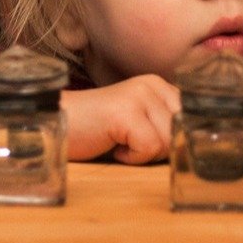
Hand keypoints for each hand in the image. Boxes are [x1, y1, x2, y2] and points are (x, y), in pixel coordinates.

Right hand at [61, 74, 179, 163]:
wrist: (51, 125)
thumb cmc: (92, 130)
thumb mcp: (137, 123)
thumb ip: (164, 126)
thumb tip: (192, 147)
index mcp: (158, 85)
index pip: (190, 120)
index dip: (171, 140)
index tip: (144, 141)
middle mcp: (151, 84)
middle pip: (180, 133)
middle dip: (157, 149)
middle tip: (127, 142)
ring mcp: (138, 95)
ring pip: (167, 143)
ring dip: (142, 154)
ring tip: (117, 141)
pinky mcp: (125, 112)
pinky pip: (149, 149)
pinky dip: (130, 158)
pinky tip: (111, 145)